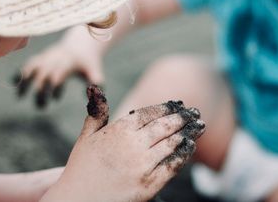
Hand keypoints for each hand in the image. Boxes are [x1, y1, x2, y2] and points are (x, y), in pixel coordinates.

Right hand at [15, 35, 103, 107]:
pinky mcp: (40, 58)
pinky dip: (20, 72)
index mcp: (68, 62)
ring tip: (20, 97)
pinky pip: (28, 64)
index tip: (56, 99)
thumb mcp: (94, 69)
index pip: (58, 74)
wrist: (80, 44)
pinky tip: (13, 83)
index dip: (54, 86)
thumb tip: (96, 93)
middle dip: (40, 90)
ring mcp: (46, 57)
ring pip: (32, 67)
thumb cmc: (88, 61)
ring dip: (25, 81)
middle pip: (43, 73)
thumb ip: (96, 81)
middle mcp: (54, 58)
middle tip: (41, 107)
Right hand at [41, 85, 204, 201]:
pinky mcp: (149, 185)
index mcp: (120, 129)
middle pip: (165, 126)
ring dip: (188, 133)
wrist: (78, 201)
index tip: (178, 104)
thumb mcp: (86, 137)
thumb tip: (95, 87)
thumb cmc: (81, 168)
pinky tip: (190, 147)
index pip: (149, 113)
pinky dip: (183, 154)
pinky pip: (172, 166)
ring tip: (199, 126)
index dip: (166, 108)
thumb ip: (97, 112)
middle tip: (195, 113)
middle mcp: (134, 144)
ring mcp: (143, 165)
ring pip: (172, 143)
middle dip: (182, 118)